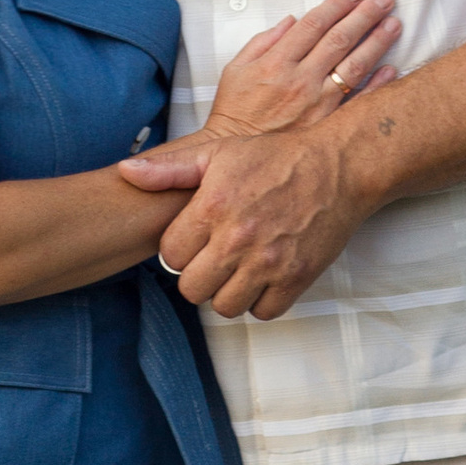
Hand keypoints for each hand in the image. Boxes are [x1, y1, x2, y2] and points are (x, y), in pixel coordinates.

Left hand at [117, 117, 371, 321]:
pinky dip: (260, 301)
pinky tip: (261, 279)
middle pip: (192, 289)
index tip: (195, 239)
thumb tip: (126, 172)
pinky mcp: (297, 278)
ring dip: (227, 292)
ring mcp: (269, 262)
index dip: (180, 249)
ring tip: (237, 270)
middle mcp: (238, 238)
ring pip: (224, 307)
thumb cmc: (276, 158)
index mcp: (213, 207)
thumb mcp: (219, 152)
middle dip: (198, 276)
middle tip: (214, 259)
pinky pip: (263, 312)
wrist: (339, 166)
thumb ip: (170, 169)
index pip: (171, 255)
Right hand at [203, 0, 397, 139]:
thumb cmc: (234, 112)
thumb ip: (261, 42)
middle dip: (364, 15)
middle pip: (339, 39)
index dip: (336, 5)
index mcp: (276, 62)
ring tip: (394, 24)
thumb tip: (290, 21)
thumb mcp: (235, 70)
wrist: (235, 155)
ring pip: (353, 66)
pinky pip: (357, 102)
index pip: (313, 24)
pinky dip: (376, 85)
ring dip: (376, 42)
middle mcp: (300, 80)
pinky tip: (391, 69)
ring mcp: (317, 104)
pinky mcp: (326, 125)